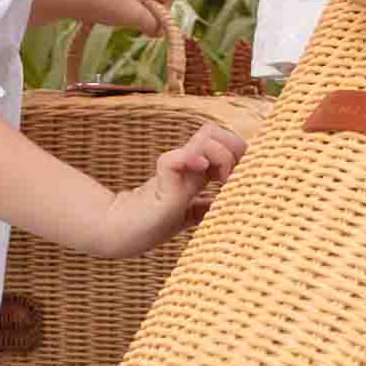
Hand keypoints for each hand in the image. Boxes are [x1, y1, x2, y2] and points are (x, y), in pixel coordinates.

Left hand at [79, 0, 173, 36]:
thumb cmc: (103, 3)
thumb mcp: (132, 16)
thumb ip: (152, 24)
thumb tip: (161, 32)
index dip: (163, 14)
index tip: (150, 26)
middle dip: (150, 12)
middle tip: (136, 23)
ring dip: (139, 11)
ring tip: (124, 18)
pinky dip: (129, 7)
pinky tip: (117, 13)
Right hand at [98, 123, 246, 255]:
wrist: (119, 234)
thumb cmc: (152, 225)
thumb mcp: (189, 215)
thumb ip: (206, 206)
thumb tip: (234, 204)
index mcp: (197, 173)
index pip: (225, 143)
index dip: (241, 153)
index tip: (246, 177)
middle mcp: (188, 166)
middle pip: (217, 132)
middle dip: (236, 148)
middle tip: (232, 177)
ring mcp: (175, 170)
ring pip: (206, 137)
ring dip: (222, 155)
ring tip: (221, 180)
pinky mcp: (160, 182)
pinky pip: (173, 159)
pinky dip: (190, 159)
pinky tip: (201, 170)